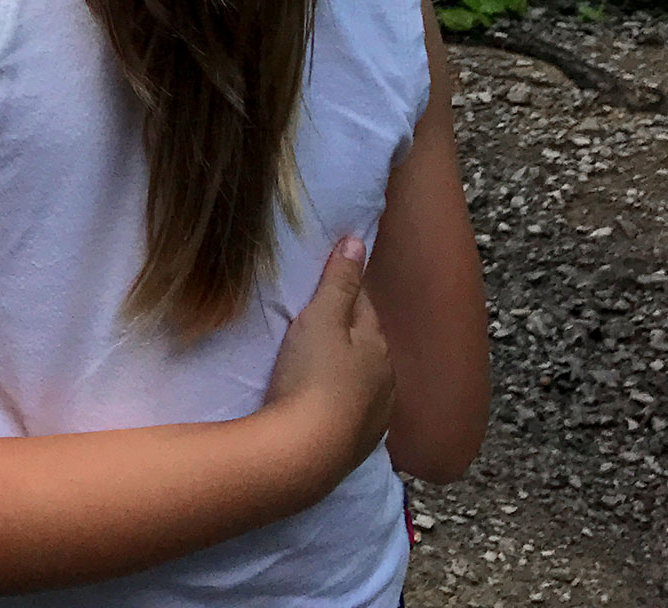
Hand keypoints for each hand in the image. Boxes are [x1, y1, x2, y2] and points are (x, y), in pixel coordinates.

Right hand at [264, 237, 394, 498]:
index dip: (344, 290)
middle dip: (348, 329)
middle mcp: (387, 380)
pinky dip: (342, 399)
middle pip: (366, 342)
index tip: (323, 281)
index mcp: (378, 345)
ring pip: (363, 378)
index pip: (364, 304)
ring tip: (319, 360)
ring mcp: (377, 416)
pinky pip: (354, 409)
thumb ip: (339, 280)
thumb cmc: (312, 376)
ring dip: (347, 367)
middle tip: (316, 320)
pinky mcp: (359, 444)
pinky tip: (325, 400)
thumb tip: (358, 239)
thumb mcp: (321, 318)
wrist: (305, 453)